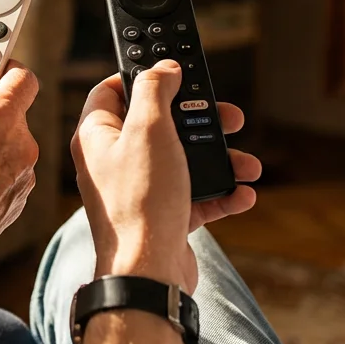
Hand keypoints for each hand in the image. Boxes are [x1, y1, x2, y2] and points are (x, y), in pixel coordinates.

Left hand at [72, 60, 260, 292]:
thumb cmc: (140, 202)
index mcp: (97, 137)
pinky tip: (242, 193)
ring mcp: (137, 191)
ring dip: (218, 159)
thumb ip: (154, 91)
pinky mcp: (160, 217)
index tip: (175, 71)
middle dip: (197, 120)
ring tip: (247, 163)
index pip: (112, 90)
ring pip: (182, 161)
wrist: (148, 274)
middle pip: (158, 125)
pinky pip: (193, 196)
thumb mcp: (149, 130)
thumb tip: (162, 68)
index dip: (142, 75)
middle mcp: (113, 162)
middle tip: (228, 116)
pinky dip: (219, 193)